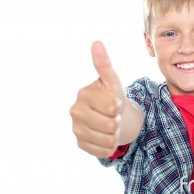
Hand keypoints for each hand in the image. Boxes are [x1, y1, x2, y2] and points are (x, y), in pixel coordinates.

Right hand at [70, 41, 125, 157]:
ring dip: (115, 134)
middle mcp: (75, 111)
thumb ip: (104, 64)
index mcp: (83, 94)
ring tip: (111, 126)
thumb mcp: (112, 82)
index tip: (115, 103)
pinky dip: (110, 146)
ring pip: (107, 139)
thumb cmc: (113, 97)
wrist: (113, 117)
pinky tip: (107, 137)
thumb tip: (96, 42)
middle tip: (114, 116)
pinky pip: (102, 151)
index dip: (119, 107)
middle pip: (109, 125)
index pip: (111, 107)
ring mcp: (76, 129)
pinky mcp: (80, 144)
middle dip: (117, 122)